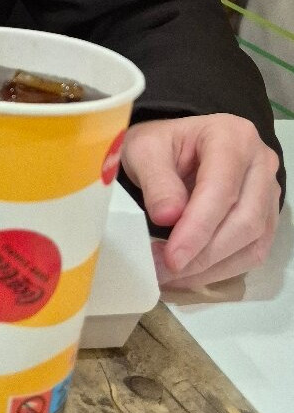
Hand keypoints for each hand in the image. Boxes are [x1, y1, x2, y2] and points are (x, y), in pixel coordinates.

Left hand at [120, 114, 280, 289]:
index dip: (198, 227)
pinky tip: (189, 274)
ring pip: (253, 241)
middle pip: (245, 220)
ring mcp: (268, 192)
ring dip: (211, 267)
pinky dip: (220, 269)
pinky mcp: (266, 216)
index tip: (172, 257)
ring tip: (169, 275)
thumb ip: (156, 180)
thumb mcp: (144, 150)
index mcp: (232, 137)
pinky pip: (252, 251)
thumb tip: (168, 218)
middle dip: (204, 254)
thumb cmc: (160, 144)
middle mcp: (260, 163)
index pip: (222, 188)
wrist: (174, 146)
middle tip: (164, 270)